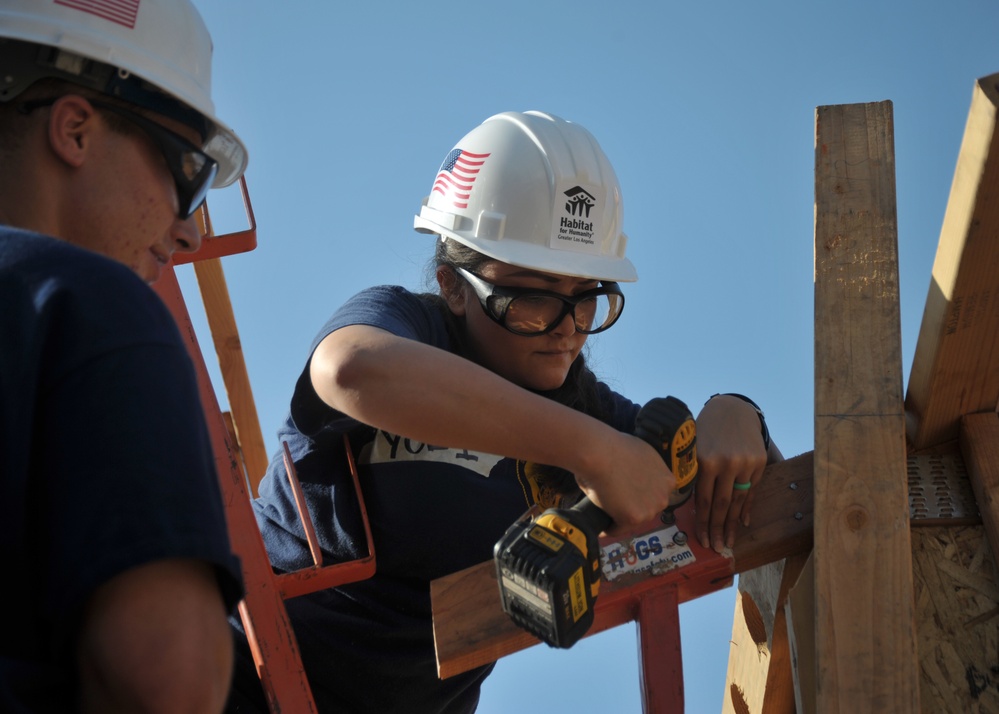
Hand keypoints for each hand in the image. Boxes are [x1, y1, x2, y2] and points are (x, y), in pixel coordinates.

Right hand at [574, 431, 676, 534]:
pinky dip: (609, 529)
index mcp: (667, 480)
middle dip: (634, 508)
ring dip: (621, 519)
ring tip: (606, 515)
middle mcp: (663, 496)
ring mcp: (650, 509)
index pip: (656, 494)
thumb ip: (644, 469)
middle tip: (616, 504)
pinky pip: (619, 529)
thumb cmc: (613, 447)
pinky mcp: (634, 519)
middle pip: (648, 508)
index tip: (629, 495)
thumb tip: (633, 475)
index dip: (641, 494)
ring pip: (634, 520)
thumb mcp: (640, 454)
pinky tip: (602, 527)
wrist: (600, 453)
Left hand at [693, 395, 770, 552]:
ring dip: (732, 524)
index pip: (702, 499)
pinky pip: (751, 491)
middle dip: (717, 529)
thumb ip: (692, 473)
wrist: (733, 409)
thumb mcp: (694, 448)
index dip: (702, 522)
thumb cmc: (706, 430)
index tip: (701, 539)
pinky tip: (742, 523)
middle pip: (721, 504)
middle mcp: (726, 463)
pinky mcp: (759, 463)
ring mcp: (745, 464)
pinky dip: (746, 508)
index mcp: (705, 460)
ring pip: (737, 500)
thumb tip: (685, 504)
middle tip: (716, 548)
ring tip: (728, 542)